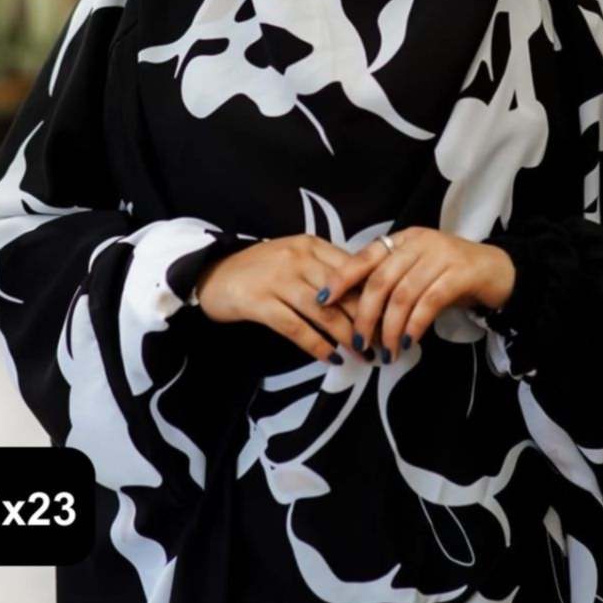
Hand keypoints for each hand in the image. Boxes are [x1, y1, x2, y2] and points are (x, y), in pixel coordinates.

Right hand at [194, 236, 372, 363]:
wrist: (212, 275)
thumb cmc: (260, 270)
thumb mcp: (295, 259)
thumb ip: (326, 271)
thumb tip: (367, 297)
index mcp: (311, 245)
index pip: (353, 268)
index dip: (374, 294)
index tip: (390, 316)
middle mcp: (297, 257)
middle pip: (342, 291)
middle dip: (366, 319)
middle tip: (382, 342)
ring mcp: (277, 278)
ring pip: (323, 311)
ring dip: (346, 336)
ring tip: (363, 354)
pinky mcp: (259, 302)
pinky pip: (295, 327)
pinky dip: (316, 344)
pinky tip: (330, 357)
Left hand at [316, 228, 515, 362]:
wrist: (500, 271)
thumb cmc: (451, 276)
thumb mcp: (417, 273)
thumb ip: (391, 282)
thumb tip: (355, 313)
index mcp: (403, 239)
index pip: (365, 256)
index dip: (342, 278)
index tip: (323, 300)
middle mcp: (419, 242)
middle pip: (380, 280)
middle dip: (365, 314)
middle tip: (359, 342)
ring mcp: (441, 255)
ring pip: (403, 294)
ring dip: (389, 327)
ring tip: (385, 351)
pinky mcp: (460, 273)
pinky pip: (428, 302)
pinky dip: (414, 325)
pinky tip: (407, 342)